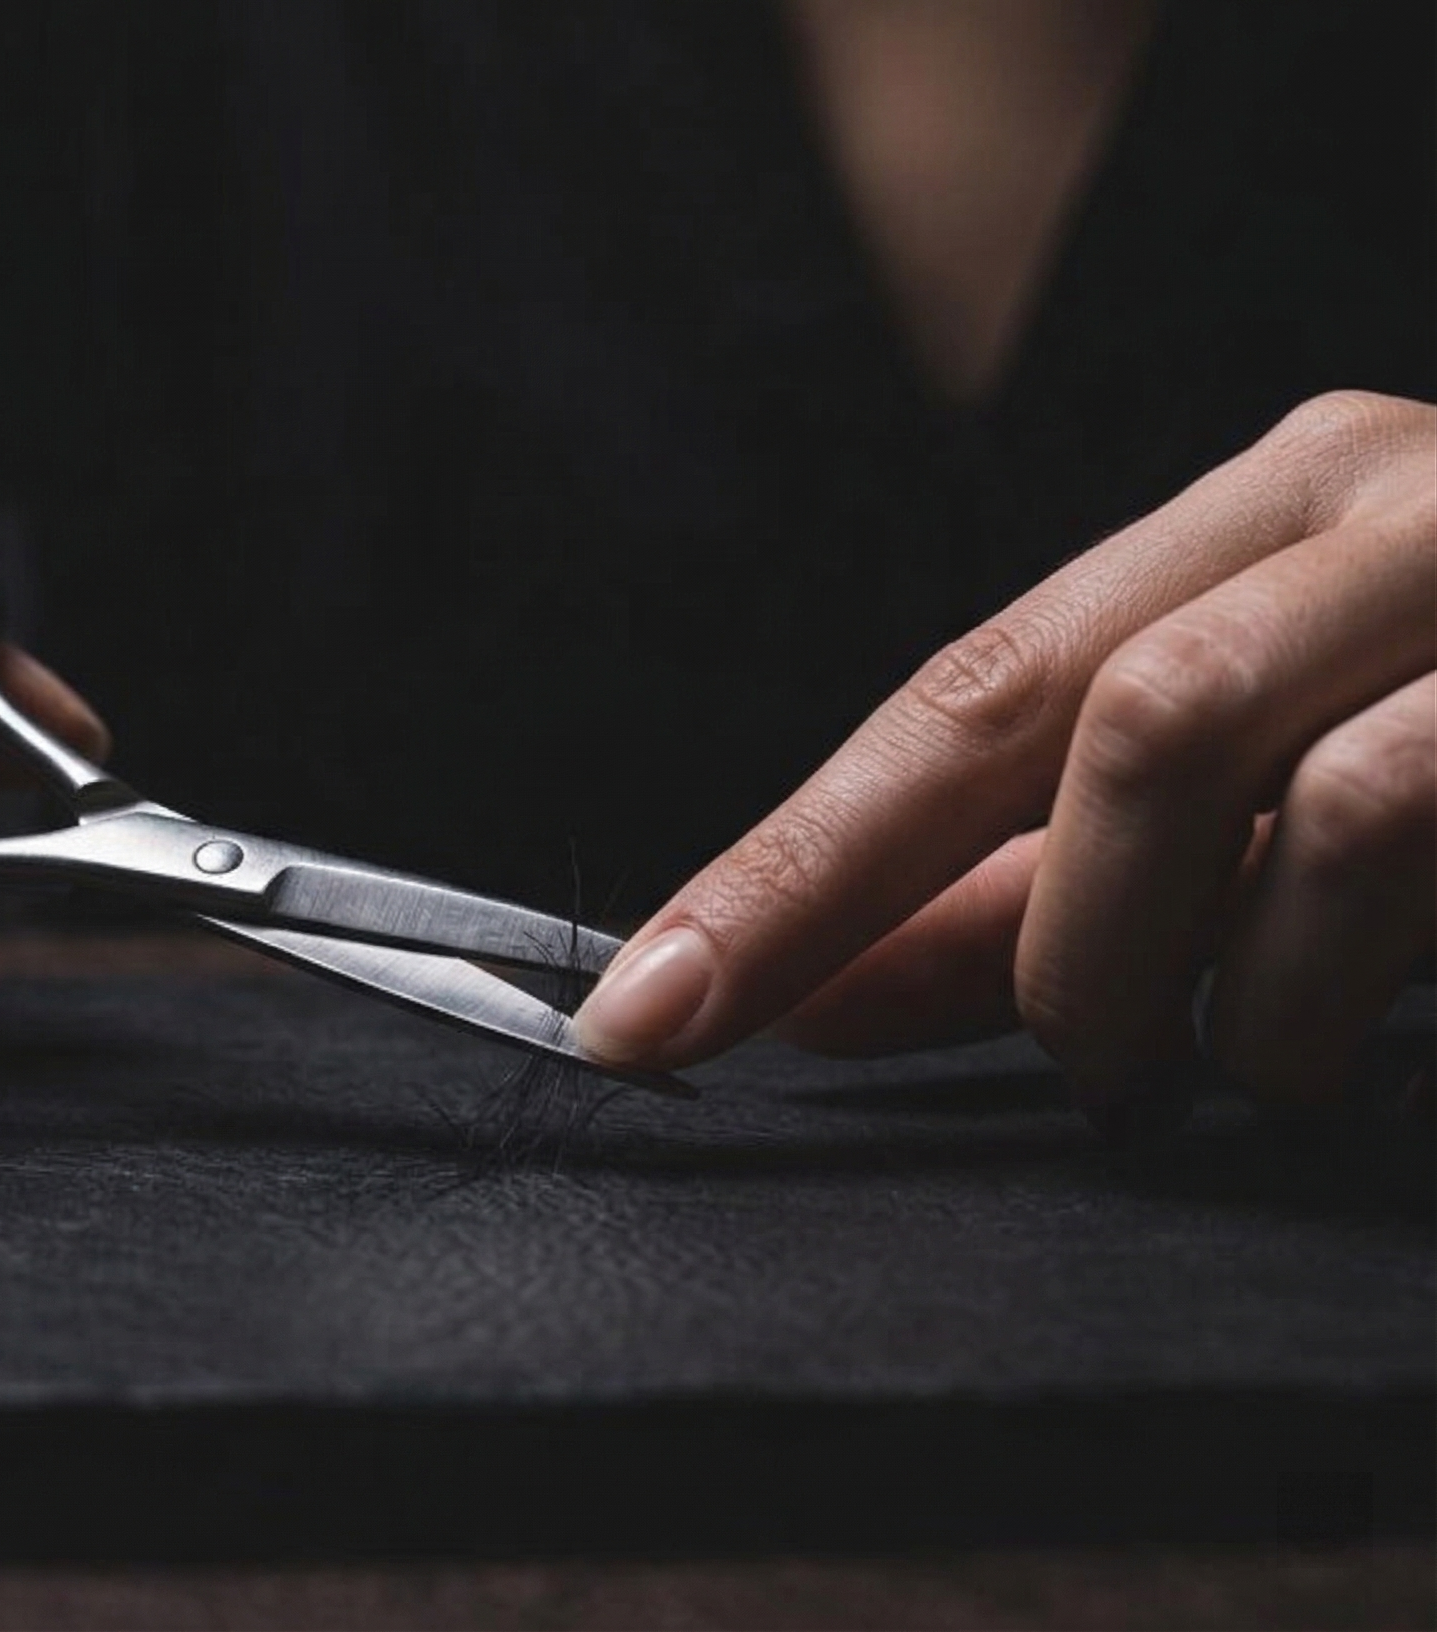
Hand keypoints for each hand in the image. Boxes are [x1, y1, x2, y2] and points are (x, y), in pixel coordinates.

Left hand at [576, 392, 1432, 1128]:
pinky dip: (1366, 993)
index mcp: (1266, 508)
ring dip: (1235, 990)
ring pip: (1306, 804)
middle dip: (1050, 945)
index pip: (965, 693)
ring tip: (1259, 1053)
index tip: (644, 1016)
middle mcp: (1392, 506)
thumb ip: (1042, 874)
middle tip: (1087, 1061)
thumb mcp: (1258, 776)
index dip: (791, 868)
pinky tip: (1370, 1031)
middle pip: (1112, 715)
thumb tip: (822, 987)